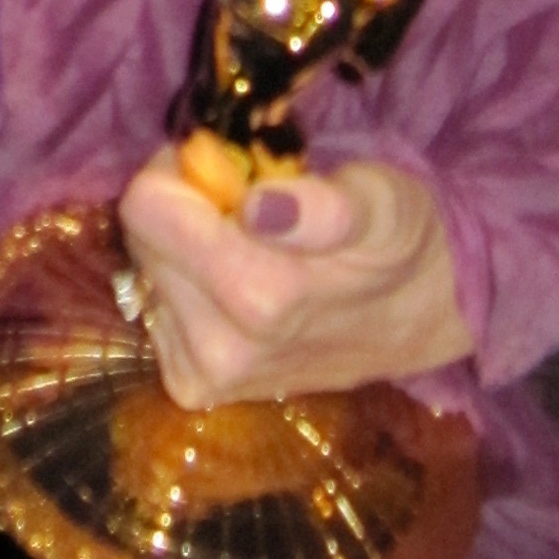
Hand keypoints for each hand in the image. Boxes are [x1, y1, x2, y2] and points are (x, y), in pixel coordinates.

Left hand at [117, 149, 471, 407]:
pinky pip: (153, 309)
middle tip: (246, 206)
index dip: (185, 169)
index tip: (232, 170)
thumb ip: (323, 208)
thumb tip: (261, 209)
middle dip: (186, 207)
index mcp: (261, 297)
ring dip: (185, 247)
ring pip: (143, 270)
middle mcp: (220, 350)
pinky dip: (185, 284)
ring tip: (248, 247)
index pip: (146, 206)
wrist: (416, 316)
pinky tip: (233, 281)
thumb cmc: (396, 243)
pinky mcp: (194, 388)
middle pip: (141, 235)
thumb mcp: (380, 203)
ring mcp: (204, 376)